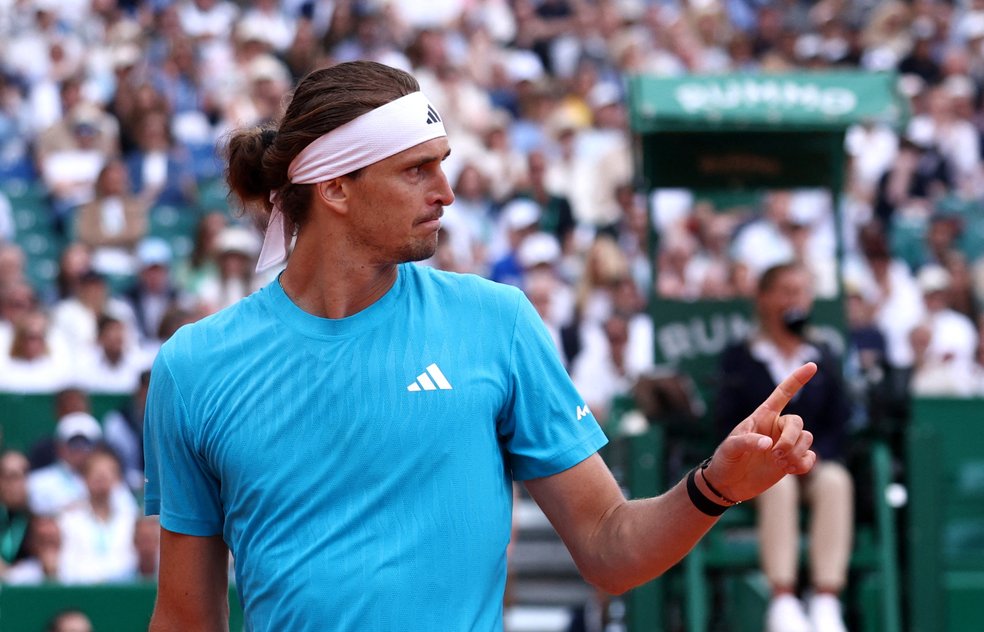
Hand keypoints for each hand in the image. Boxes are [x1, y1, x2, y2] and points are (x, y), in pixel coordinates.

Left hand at [704, 363, 817, 502]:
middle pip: (798, 422)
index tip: (812, 365)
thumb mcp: (730, 447)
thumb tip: (769, 443)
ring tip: (779, 464)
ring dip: (796, 453)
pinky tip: (789, 470)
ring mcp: (785, 444)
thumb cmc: (725, 460)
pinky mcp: (791, 461)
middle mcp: (776, 428)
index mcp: (762, 416)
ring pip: (807, 439)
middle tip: (775, 454)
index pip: (783, 394)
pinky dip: (804, 464)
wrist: (727, 484)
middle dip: (791, 439)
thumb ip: (747, 442)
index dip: (797, 379)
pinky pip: (810, 457)